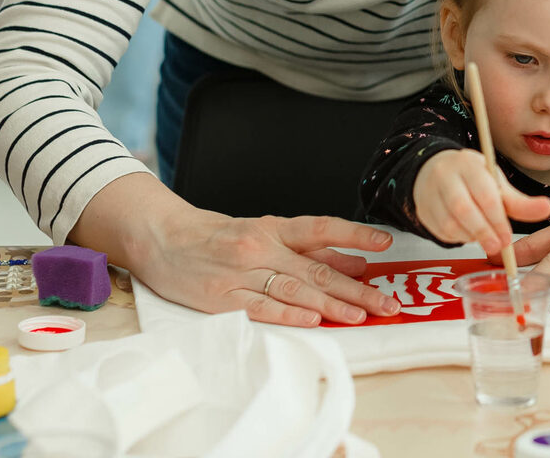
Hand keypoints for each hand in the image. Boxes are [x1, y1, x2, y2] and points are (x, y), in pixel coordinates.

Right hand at [136, 207, 404, 326]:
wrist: (163, 239)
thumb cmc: (221, 237)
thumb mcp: (268, 233)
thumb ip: (312, 248)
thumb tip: (357, 261)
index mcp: (274, 229)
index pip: (322, 228)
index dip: (354, 236)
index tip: (385, 244)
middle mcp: (262, 248)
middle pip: (316, 270)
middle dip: (356, 289)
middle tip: (387, 302)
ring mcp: (241, 274)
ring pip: (294, 290)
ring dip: (330, 306)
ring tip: (360, 315)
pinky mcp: (221, 299)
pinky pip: (260, 308)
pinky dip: (287, 315)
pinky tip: (311, 321)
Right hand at [413, 149, 549, 255]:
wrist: (434, 171)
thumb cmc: (471, 178)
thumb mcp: (497, 184)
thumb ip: (519, 201)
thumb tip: (546, 209)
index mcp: (468, 164)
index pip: (484, 193)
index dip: (497, 218)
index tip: (508, 236)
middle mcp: (445, 176)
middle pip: (463, 209)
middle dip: (483, 231)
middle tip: (498, 246)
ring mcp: (429, 193)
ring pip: (449, 223)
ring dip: (470, 236)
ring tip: (486, 239)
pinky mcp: (422, 211)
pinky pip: (440, 231)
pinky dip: (457, 238)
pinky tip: (469, 235)